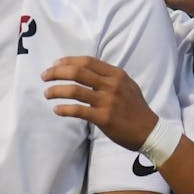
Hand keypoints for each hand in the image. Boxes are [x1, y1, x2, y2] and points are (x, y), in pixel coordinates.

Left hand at [42, 57, 158, 151]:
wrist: (149, 131)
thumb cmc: (136, 108)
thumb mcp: (127, 85)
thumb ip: (109, 77)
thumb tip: (86, 70)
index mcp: (116, 75)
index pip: (87, 61)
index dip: (68, 61)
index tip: (55, 64)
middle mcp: (111, 85)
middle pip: (77, 72)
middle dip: (57, 72)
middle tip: (44, 76)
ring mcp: (107, 101)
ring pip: (74, 90)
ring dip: (56, 90)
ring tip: (47, 93)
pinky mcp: (103, 118)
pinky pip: (78, 110)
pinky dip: (64, 109)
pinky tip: (57, 110)